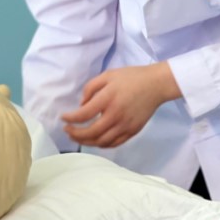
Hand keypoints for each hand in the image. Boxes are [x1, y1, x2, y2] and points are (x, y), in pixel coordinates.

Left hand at [61, 63, 181, 147]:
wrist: (156, 85)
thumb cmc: (131, 77)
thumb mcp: (107, 75)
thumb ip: (91, 88)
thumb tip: (81, 105)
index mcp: (108, 99)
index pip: (83, 115)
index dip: (70, 119)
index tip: (63, 118)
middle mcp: (116, 116)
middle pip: (91, 132)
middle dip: (75, 134)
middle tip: (67, 131)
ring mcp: (125, 126)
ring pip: (101, 142)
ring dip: (86, 142)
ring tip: (77, 137)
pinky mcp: (132, 132)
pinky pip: (114, 144)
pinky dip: (101, 144)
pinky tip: (94, 140)